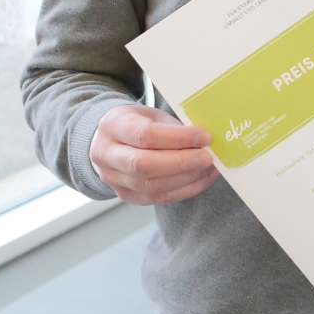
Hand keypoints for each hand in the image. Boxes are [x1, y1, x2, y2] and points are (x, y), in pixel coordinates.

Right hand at [89, 104, 217, 204]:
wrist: (113, 140)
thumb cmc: (139, 123)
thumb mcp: (153, 115)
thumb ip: (174, 127)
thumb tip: (205, 141)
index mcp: (113, 125)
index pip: (145, 135)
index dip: (178, 138)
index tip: (204, 137)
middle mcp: (106, 154)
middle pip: (144, 165)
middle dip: (181, 163)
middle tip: (207, 157)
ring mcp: (112, 178)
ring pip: (150, 186)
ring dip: (185, 179)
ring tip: (208, 168)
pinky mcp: (124, 195)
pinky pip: (155, 199)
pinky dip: (183, 191)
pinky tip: (202, 179)